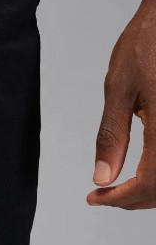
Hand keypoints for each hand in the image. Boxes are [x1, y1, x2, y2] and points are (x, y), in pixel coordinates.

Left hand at [88, 0, 155, 208]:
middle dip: (136, 199)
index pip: (151, 184)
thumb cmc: (147, 44)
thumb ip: (112, 135)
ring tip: (121, 188)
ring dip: (153, 190)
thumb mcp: (119, 89)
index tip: (95, 198)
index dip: (122, 199)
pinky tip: (145, 169)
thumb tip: (102, 176)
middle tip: (105, 197)